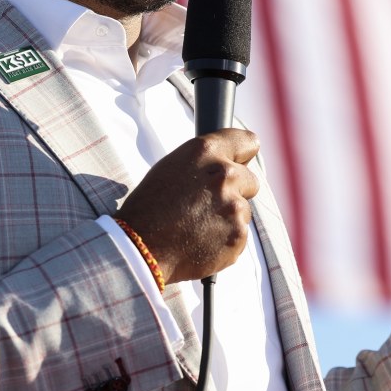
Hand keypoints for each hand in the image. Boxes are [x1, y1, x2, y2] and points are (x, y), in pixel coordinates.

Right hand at [114, 128, 260, 283]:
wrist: (140, 248)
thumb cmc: (150, 206)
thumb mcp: (172, 168)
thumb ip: (205, 162)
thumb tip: (228, 162)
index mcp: (206, 151)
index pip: (247, 142)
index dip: (243, 155)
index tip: (241, 162)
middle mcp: (225, 174)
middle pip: (251, 180)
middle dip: (236, 191)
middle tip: (209, 204)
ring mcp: (234, 206)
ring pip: (243, 211)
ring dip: (227, 218)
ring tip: (197, 226)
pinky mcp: (238, 235)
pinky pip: (238, 235)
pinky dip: (225, 240)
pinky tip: (201, 241)